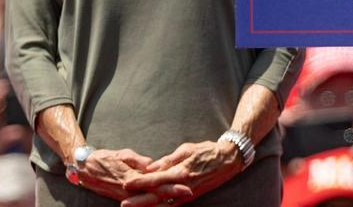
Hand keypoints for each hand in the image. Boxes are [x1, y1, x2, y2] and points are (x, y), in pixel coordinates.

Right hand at [76, 149, 191, 202]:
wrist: (85, 169)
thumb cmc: (105, 159)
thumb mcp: (122, 155)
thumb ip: (136, 160)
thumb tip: (150, 164)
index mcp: (133, 177)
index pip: (156, 181)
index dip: (171, 184)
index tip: (186, 183)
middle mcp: (131, 189)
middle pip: (156, 193)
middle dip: (173, 194)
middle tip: (190, 192)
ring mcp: (128, 195)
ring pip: (150, 200)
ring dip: (165, 201)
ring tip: (181, 201)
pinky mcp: (124, 197)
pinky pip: (141, 202)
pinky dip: (152, 204)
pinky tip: (163, 205)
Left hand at [122, 140, 241, 205]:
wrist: (229, 160)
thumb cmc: (207, 151)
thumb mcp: (186, 150)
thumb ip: (168, 160)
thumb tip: (150, 167)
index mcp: (181, 171)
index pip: (156, 178)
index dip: (140, 182)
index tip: (126, 184)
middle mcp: (183, 185)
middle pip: (157, 196)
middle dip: (140, 201)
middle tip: (124, 205)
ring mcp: (187, 193)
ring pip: (164, 203)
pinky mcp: (191, 197)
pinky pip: (173, 205)